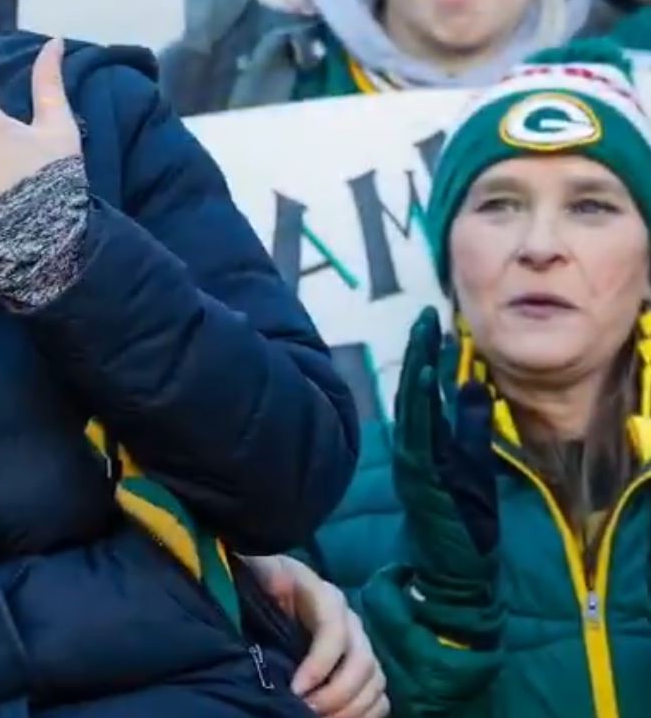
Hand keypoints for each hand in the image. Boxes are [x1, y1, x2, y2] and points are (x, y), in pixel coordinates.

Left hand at [245, 555, 388, 717]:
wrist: (268, 587)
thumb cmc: (261, 582)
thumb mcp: (260, 576)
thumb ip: (265, 586)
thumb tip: (270, 596)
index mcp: (325, 596)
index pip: (334, 632)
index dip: (319, 664)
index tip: (295, 689)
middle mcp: (350, 622)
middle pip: (362, 662)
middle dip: (336, 694)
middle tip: (307, 712)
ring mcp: (361, 645)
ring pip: (374, 681)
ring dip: (352, 708)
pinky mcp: (364, 668)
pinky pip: (379, 695)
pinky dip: (366, 713)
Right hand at [393, 308, 499, 605]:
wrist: (455, 569)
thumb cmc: (463, 522)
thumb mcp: (474, 463)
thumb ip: (471, 425)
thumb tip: (471, 384)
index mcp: (423, 444)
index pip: (420, 393)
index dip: (424, 357)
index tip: (431, 321)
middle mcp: (411, 448)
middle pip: (411, 391)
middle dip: (417, 352)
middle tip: (425, 315)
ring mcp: (413, 462)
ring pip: (412, 407)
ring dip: (417, 369)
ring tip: (425, 335)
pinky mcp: (421, 477)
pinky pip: (420, 433)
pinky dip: (422, 405)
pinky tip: (428, 378)